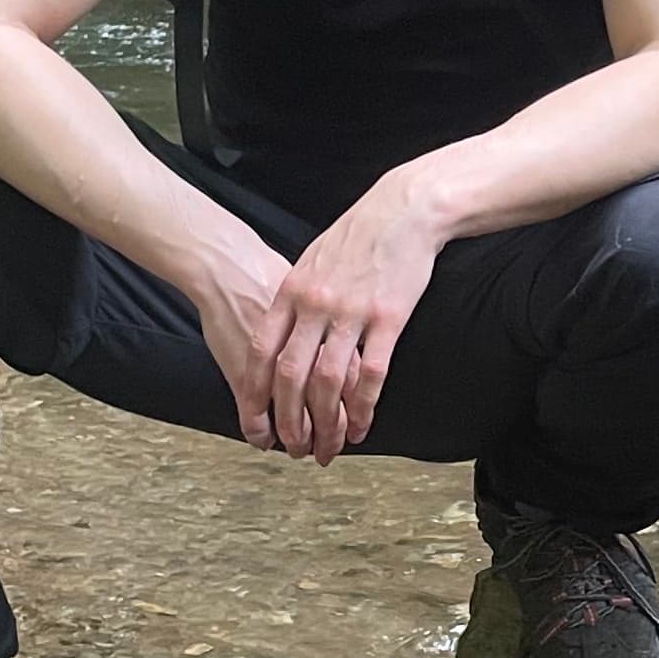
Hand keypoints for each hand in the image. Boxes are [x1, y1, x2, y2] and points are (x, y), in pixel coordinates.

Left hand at [204, 175, 445, 462]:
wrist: (402, 210)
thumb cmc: (358, 235)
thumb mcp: (312, 259)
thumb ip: (295, 295)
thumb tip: (280, 326)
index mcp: (292, 291)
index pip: (262, 350)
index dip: (256, 390)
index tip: (256, 419)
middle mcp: (316, 305)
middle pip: (291, 374)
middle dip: (289, 418)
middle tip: (293, 446)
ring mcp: (351, 313)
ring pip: (328, 381)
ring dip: (326, 422)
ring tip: (328, 447)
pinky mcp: (388, 319)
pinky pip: (371, 374)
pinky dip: (363, 407)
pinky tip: (361, 427)